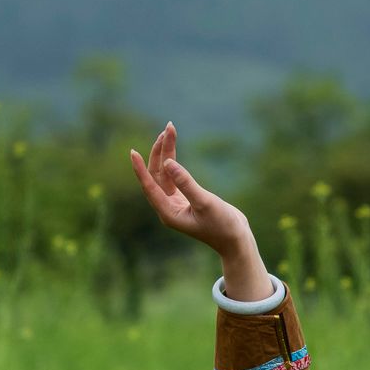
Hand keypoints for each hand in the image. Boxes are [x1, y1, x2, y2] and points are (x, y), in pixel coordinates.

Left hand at [131, 125, 271, 299]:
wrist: (236, 239)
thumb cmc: (222, 225)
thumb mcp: (205, 202)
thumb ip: (186, 183)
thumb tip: (168, 163)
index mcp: (168, 212)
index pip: (150, 186)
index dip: (140, 169)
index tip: (133, 152)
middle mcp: (168, 207)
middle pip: (156, 175)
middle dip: (159, 152)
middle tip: (166, 129)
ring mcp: (176, 203)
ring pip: (165, 173)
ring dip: (166, 153)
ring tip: (169, 131)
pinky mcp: (185, 199)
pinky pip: (173, 177)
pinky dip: (173, 162)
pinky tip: (172, 149)